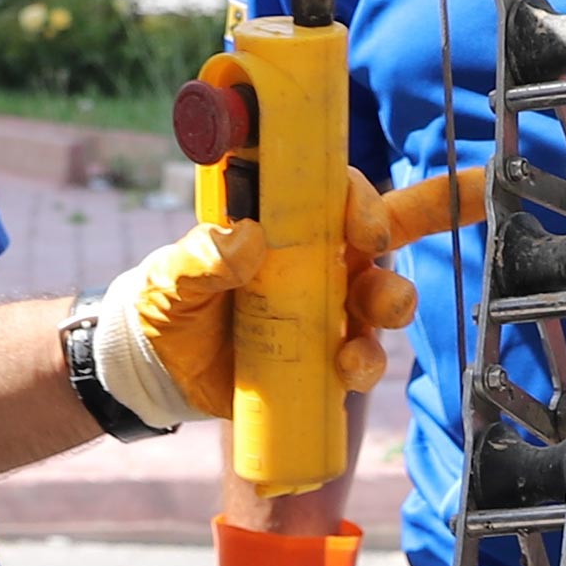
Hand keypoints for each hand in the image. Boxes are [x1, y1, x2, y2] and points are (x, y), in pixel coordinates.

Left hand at [83, 175, 418, 428]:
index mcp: (287, 227)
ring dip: (391, 304)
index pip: (338, 195)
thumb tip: (245, 237)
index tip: (359, 224)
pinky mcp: (326, 359)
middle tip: (375, 258)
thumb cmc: (168, 305)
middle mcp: (319, 262)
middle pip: (381, 241)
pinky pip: (362, 359)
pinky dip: (364, 364)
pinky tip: (347, 368)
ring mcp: (328, 312)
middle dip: (404, 232)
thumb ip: (200, 256)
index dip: (361, 200)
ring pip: (382, 300)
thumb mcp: (170, 276)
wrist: (160, 370)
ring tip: (372, 325)